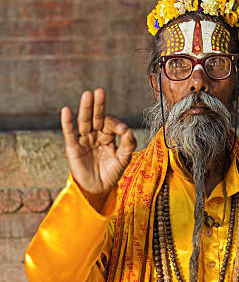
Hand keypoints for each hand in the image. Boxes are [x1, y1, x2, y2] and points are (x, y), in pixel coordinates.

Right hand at [61, 88, 136, 211]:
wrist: (98, 190)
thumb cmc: (111, 174)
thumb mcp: (124, 159)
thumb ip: (128, 145)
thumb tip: (129, 130)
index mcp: (108, 136)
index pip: (111, 124)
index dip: (117, 124)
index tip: (123, 131)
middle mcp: (95, 135)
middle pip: (96, 117)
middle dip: (98, 105)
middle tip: (100, 91)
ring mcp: (83, 140)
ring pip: (84, 122)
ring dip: (85, 109)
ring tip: (87, 95)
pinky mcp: (73, 148)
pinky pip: (70, 133)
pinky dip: (67, 122)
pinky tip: (66, 110)